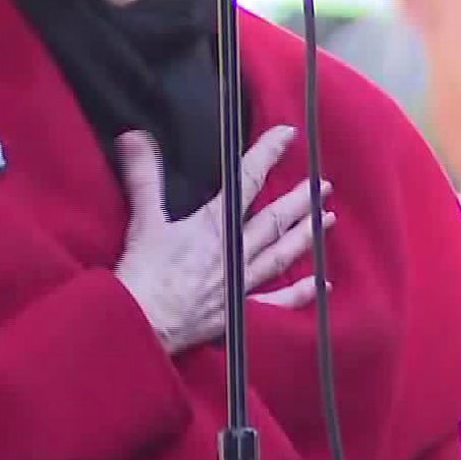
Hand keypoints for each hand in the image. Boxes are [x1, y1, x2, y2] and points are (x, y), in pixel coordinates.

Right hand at [112, 126, 332, 354]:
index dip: (267, 154)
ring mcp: (242, 283)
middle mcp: (236, 251)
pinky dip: (300, 294)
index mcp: (214, 226)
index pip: (246, 181)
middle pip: (274, 220)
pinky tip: (321, 284)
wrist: (145, 324)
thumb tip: (132, 135)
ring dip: (305, 235)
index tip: (288, 135)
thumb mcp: (143, 219)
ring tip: (328, 218)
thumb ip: (143, 174)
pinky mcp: (241, 311)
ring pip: (281, 254)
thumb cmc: (144, 274)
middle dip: (300, 200)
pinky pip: (278, 301)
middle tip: (323, 185)